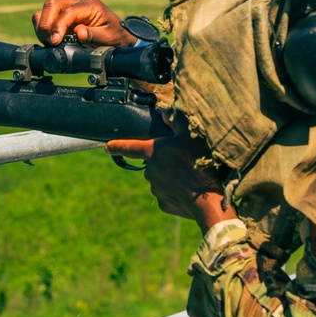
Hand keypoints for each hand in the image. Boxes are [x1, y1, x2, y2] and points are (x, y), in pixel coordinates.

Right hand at [32, 0, 137, 47]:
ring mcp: (67, 6)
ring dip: (42, 25)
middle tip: (50, 42)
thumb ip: (93, 35)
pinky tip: (49, 39)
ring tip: (49, 42)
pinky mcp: (61, 14)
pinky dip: (42, 26)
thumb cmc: (113, 35)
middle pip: (52, 4)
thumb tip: (78, 33)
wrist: (115, 33)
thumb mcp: (108, 37)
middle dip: (47, 24)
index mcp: (90, 5)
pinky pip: (45, 15)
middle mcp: (76, 2)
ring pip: (46, 8)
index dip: (58, 26)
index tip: (55, 41)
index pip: (68, 12)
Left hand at [106, 112, 236, 230]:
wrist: (208, 199)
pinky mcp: (164, 204)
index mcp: (152, 152)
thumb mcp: (191, 133)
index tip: (107, 146)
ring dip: (172, 176)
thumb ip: (176, 119)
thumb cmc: (199, 161)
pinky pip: (169, 194)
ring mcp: (155, 189)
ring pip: (161, 179)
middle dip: (165, 161)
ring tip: (191, 175)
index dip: (117, 145)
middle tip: (185, 161)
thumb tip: (164, 112)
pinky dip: (177, 191)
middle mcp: (149, 171)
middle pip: (154, 163)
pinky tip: (190, 189)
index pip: (129, 146)